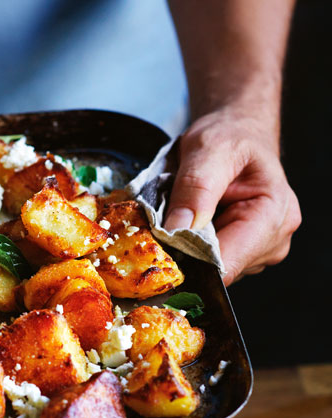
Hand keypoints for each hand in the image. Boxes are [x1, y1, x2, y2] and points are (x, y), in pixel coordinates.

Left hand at [164, 108, 300, 284]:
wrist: (236, 134)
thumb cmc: (230, 137)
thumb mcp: (209, 150)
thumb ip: (196, 188)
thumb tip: (177, 229)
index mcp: (274, 215)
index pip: (228, 262)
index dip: (189, 261)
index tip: (156, 250)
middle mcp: (273, 240)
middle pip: (216, 269)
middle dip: (183, 253)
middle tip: (160, 223)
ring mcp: (257, 250)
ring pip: (208, 268)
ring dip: (184, 249)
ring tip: (178, 215)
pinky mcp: (239, 252)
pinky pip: (205, 261)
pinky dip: (187, 246)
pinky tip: (185, 223)